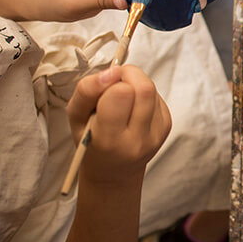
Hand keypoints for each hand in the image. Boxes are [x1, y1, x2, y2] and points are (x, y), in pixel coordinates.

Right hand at [67, 65, 171, 185]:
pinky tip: (132, 108)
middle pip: (144, 87)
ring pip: (151, 89)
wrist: (113, 170)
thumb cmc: (90, 141)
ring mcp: (156, 134)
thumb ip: (86, 90)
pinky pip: (157, 97)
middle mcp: (137, 140)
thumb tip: (112, 71)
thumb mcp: (76, 117)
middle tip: (113, 84)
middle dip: (128, 75)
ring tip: (121, 99)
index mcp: (110, 140)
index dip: (111, 82)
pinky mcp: (166, 127)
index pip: (121, 94)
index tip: (102, 87)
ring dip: (135, 84)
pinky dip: (142, 95)